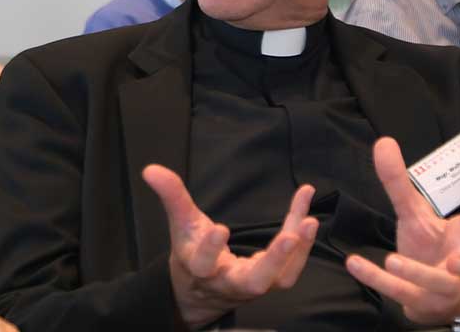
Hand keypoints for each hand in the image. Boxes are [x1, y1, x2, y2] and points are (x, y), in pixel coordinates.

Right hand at [142, 164, 318, 327]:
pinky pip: (292, 267)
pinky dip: (303, 244)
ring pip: (279, 278)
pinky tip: (307, 218)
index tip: (219, 228)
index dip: (210, 249)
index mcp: (200, 269)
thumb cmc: (192, 251)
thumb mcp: (180, 224)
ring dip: (297, 253)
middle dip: (272, 261)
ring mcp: (254, 285)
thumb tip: (151, 169)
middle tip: (288, 238)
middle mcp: (229, 282)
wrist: (202, 291)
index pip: (203, 264)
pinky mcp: (272, 282)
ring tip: (308, 222)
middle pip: (253, 281)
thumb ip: (171, 197)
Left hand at [346, 137, 459, 324]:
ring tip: (392, 260)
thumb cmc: (431, 247)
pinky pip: (400, 291)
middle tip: (457, 258)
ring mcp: (445, 286)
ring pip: (439, 283)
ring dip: (417, 272)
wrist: (431, 295)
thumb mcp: (414, 213)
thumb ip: (399, 183)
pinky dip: (377, 280)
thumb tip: (383, 142)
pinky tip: (355, 264)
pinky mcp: (421, 300)